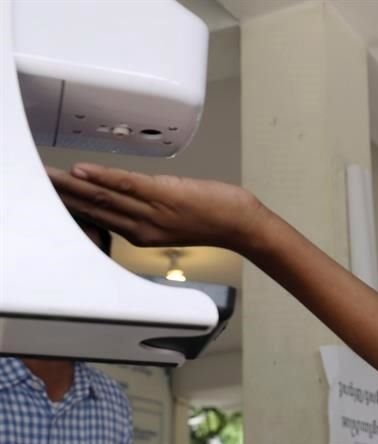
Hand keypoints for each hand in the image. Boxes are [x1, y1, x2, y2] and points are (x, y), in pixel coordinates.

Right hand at [45, 164, 269, 251]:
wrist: (241, 224)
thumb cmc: (213, 219)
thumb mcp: (171, 222)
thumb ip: (145, 213)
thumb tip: (123, 195)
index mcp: (140, 234)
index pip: (97, 218)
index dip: (71, 206)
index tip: (49, 195)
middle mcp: (140, 228)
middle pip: (93, 208)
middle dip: (61, 195)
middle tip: (35, 182)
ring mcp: (151, 212)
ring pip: (103, 197)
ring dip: (71, 185)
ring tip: (48, 176)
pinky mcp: (163, 196)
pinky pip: (125, 186)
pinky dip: (102, 177)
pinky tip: (82, 171)